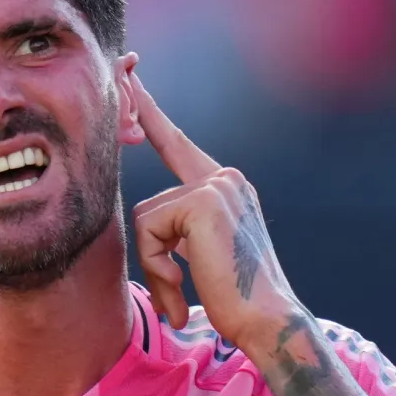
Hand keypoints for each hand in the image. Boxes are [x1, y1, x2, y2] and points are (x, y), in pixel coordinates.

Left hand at [129, 74, 301, 344]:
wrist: (268, 319)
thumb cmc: (236, 301)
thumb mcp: (203, 256)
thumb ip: (179, 231)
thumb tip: (145, 225)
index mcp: (227, 188)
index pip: (177, 145)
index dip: (146, 111)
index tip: (127, 75)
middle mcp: (225, 179)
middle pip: (149, 203)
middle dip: (150, 252)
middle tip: (172, 284)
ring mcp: (216, 185)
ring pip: (147, 221)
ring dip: (156, 265)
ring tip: (183, 292)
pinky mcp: (203, 201)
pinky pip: (150, 230)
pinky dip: (159, 265)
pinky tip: (186, 286)